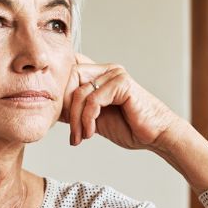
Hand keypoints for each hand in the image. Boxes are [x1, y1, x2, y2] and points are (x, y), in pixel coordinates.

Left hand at [59, 53, 180, 149]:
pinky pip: (93, 99)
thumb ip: (75, 109)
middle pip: (69, 79)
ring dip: (76, 120)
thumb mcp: (93, 118)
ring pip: (79, 92)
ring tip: (81, 137)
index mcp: (99, 74)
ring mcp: (115, 74)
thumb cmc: (129, 127)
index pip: (68, 71)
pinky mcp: (122, 83)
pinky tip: (91, 133)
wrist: (156, 136)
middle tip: (72, 133)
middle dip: (65, 108)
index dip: (59, 94)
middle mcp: (106, 70)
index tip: (61, 120)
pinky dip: (88, 119)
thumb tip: (51, 108)